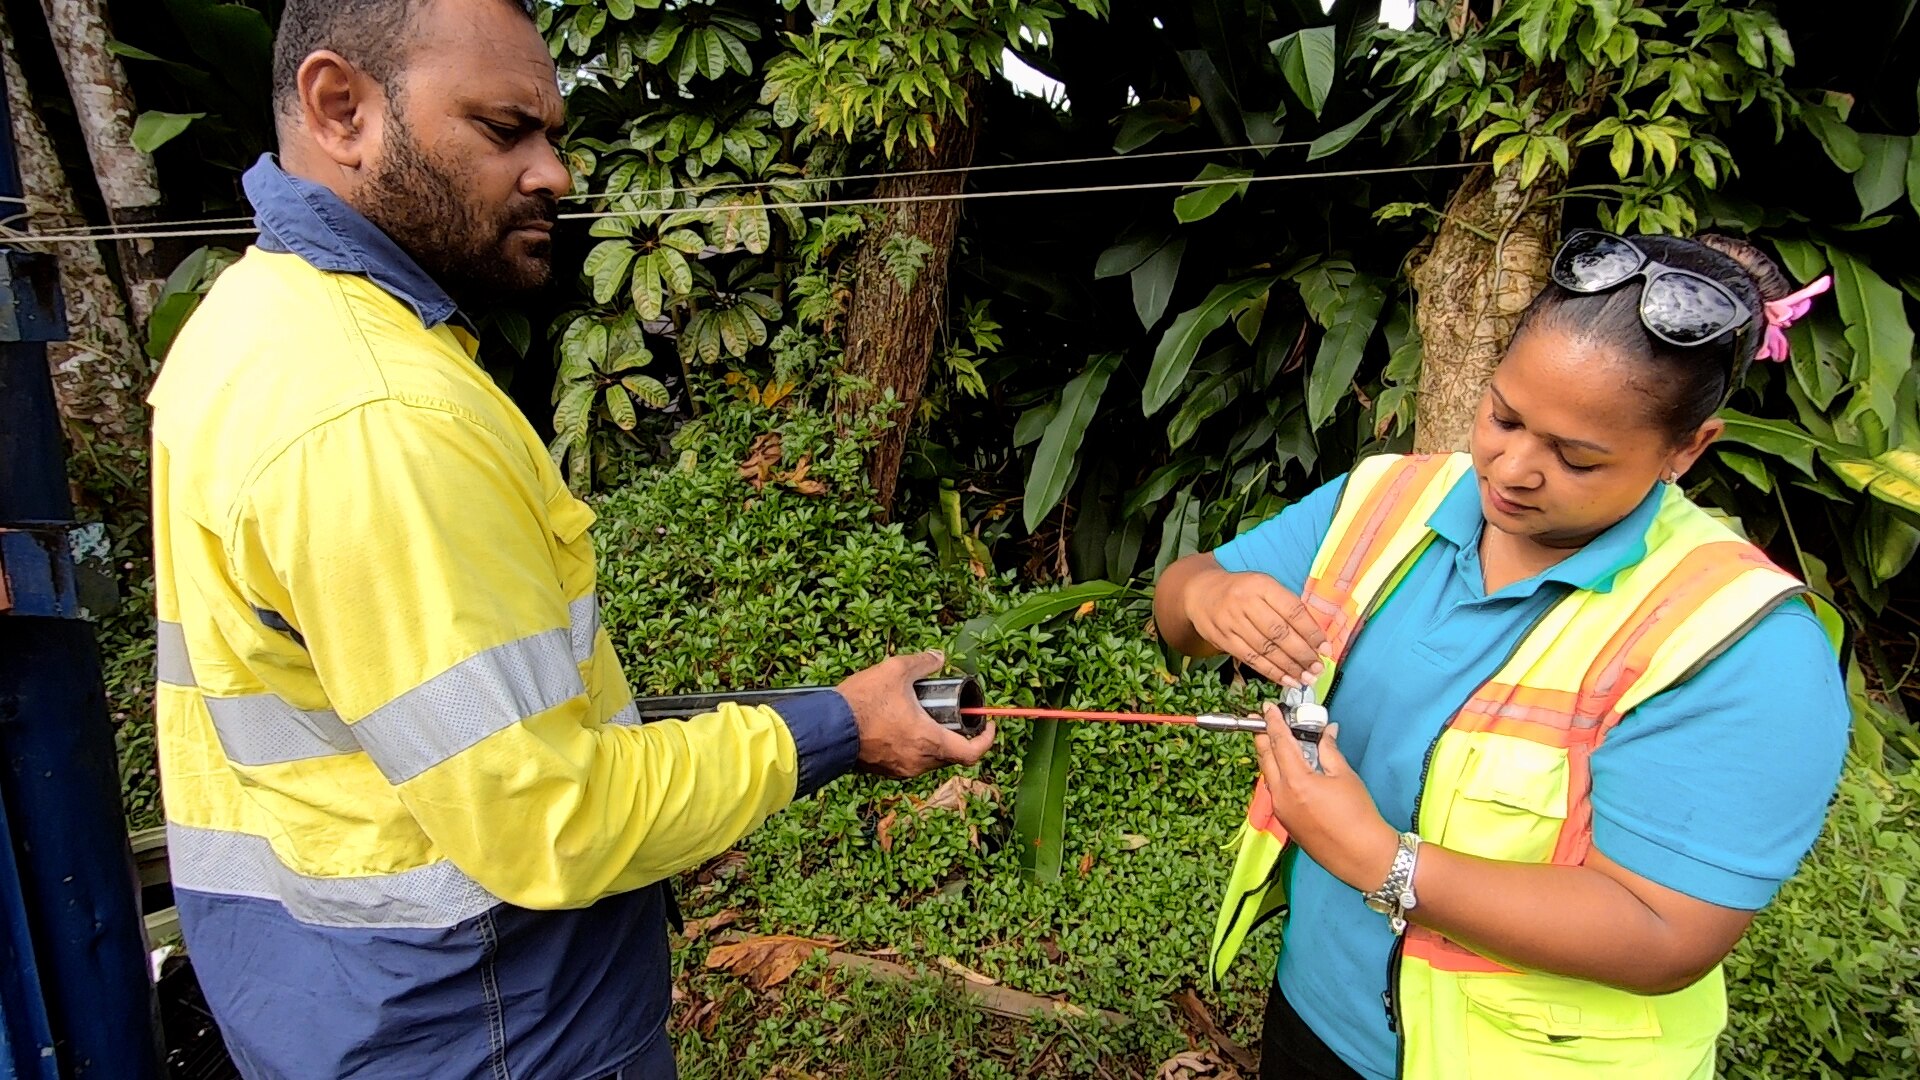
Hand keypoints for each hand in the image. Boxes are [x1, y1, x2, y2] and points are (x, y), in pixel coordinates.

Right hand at [838, 651, 995, 778]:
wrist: (826, 728)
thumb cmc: (862, 704)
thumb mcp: (895, 671)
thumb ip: (922, 663)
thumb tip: (938, 657)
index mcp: (929, 741)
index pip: (972, 753)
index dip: (988, 740)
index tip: (989, 726)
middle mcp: (919, 761)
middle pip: (951, 754)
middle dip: (958, 734)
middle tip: (952, 713)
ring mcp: (901, 770)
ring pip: (929, 758)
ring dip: (933, 739)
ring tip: (923, 716)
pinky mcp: (884, 771)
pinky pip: (909, 761)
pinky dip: (914, 745)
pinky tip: (901, 726)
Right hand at [1183, 565, 1327, 687]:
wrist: (1201, 593)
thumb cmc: (1241, 590)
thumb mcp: (1264, 586)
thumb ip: (1286, 607)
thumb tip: (1314, 637)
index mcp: (1261, 585)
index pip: (1292, 611)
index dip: (1311, 632)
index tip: (1325, 649)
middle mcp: (1245, 602)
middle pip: (1279, 633)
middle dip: (1302, 654)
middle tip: (1317, 669)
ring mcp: (1232, 622)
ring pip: (1265, 649)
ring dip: (1289, 668)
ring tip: (1306, 679)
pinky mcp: (1223, 639)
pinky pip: (1250, 659)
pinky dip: (1271, 672)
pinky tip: (1286, 680)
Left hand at [1253, 704, 1397, 892]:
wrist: (1362, 855)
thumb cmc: (1358, 815)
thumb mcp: (1345, 776)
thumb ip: (1328, 750)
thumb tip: (1325, 732)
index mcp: (1296, 781)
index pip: (1279, 743)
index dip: (1273, 722)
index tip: (1267, 708)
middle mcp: (1281, 795)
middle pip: (1265, 758)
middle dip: (1264, 737)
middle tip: (1265, 721)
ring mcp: (1281, 810)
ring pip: (1268, 775)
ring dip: (1270, 756)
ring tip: (1277, 741)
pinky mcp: (1285, 821)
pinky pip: (1274, 790)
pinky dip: (1277, 774)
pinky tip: (1288, 768)